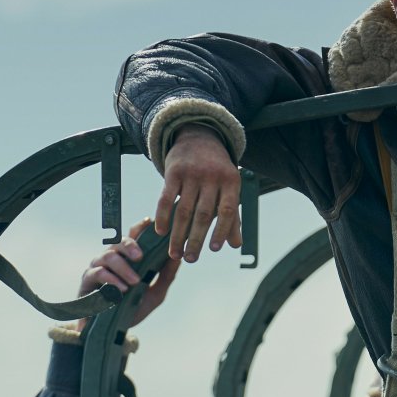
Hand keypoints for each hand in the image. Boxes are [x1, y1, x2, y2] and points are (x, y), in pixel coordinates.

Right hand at [75, 221, 180, 329]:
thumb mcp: (155, 293)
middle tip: (141, 256)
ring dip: (123, 268)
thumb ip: (165, 276)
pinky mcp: (87, 281)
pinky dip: (111, 280)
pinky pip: (97, 273)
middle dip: (130, 245)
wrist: (113, 331)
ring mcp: (97, 268)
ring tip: (135, 282)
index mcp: (127, 258)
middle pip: (118, 241)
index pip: (132, 236)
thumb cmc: (133, 308)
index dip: (140, 227)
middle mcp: (111, 258)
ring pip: (108, 256)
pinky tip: (121, 289)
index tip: (150, 221)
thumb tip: (179, 257)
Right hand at [154, 126, 242, 261]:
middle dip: (196, 239)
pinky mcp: (173, 171)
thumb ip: (232, 215)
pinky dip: (162, 216)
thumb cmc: (217, 169)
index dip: (221, 230)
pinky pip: (166, 198)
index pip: (227, 210)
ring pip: (183, 210)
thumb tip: (235, 244)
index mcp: (230, 181)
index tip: (214, 249)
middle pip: (203, 214)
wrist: (198, 137)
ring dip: (178, 235)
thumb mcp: (229, 186)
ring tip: (175, 253)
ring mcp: (191, 173)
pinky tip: (160, 232)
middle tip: (191, 259)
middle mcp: (212, 177)